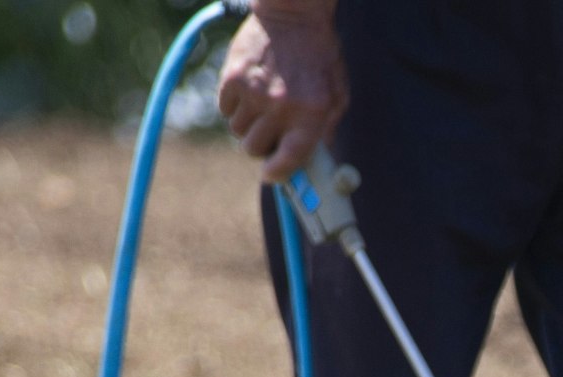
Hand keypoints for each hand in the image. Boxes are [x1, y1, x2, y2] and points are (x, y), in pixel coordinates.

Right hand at [217, 4, 346, 184]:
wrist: (293, 13)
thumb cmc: (319, 55)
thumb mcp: (337, 92)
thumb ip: (327, 127)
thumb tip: (314, 158)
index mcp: (311, 113)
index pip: (288, 160)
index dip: (278, 174)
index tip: (273, 174)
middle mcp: (280, 106)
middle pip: (254, 150)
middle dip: (261, 147)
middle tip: (269, 134)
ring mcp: (253, 92)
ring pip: (238, 131)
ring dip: (248, 125)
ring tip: (262, 106)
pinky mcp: (232, 78)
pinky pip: (225, 110)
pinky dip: (235, 107)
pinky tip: (249, 91)